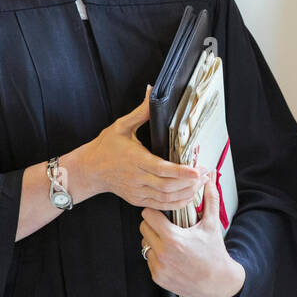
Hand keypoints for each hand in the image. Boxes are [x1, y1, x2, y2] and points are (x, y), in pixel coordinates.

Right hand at [82, 85, 204, 208]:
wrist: (89, 170)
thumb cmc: (105, 147)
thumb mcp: (121, 126)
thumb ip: (140, 112)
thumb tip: (152, 91)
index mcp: (136, 160)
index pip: (161, 169)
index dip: (181, 172)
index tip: (197, 170)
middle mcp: (137, 178)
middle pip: (167, 186)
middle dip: (190, 183)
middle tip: (207, 173)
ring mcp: (137, 191)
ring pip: (166, 199)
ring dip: (186, 194)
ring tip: (202, 184)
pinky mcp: (137, 199)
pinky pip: (160, 205)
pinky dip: (176, 203)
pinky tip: (188, 196)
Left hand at [140, 174, 245, 296]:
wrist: (218, 282)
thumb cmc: (214, 253)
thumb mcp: (212, 224)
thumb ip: (210, 198)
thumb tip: (211, 179)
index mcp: (173, 238)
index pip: (148, 216)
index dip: (155, 211)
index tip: (162, 212)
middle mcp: (163, 254)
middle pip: (143, 228)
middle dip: (153, 224)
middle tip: (166, 225)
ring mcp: (159, 267)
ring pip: (144, 244)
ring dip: (153, 240)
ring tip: (169, 240)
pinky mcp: (158, 277)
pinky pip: (149, 259)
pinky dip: (156, 255)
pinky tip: (171, 255)